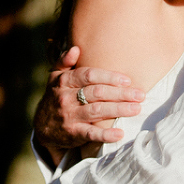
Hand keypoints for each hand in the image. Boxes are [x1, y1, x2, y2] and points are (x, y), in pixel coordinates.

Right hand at [33, 47, 144, 164]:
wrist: (43, 126)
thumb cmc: (56, 96)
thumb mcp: (55, 77)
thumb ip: (64, 62)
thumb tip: (75, 48)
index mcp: (64, 81)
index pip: (89, 76)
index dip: (109, 77)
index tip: (127, 80)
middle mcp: (66, 98)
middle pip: (97, 93)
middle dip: (120, 94)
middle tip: (140, 95)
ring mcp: (69, 116)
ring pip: (97, 111)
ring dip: (119, 110)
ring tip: (137, 109)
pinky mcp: (73, 133)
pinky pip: (90, 134)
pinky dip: (105, 135)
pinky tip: (120, 133)